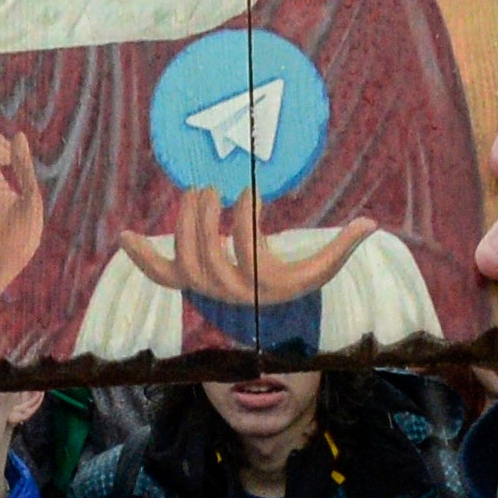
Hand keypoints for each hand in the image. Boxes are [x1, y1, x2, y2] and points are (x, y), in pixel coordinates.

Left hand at [119, 187, 375, 309]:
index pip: (248, 248)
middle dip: (206, 216)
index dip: (245, 216)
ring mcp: (203, 288)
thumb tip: (372, 224)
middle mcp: (228, 291)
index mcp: (261, 284)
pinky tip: (124, 235)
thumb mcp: (320, 268)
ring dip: (184, 221)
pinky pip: (160, 275)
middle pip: (207, 253)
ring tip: (194, 189)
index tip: (250, 187)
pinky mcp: (186, 284)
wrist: (262, 314)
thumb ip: (342, 246)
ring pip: (185, 257)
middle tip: (210, 183)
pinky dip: (141, 256)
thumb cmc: (293, 281)